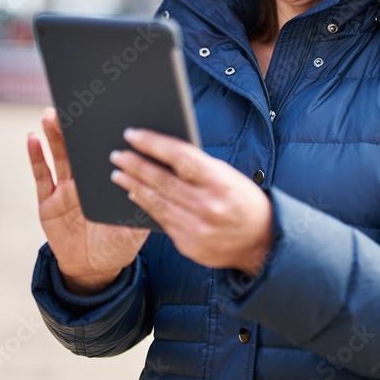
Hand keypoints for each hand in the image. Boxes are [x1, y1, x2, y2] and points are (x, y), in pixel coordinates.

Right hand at [27, 108, 149, 295]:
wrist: (93, 269)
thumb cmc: (118, 244)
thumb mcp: (136, 228)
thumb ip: (143, 208)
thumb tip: (157, 187)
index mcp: (106, 182)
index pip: (105, 151)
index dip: (104, 132)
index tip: (106, 110)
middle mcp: (86, 181)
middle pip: (80, 148)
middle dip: (76, 126)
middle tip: (74, 104)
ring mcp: (66, 189)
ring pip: (60, 156)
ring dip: (55, 135)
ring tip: (51, 114)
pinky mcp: (48, 202)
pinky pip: (42, 176)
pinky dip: (36, 157)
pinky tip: (32, 139)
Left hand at [109, 128, 271, 273]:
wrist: (262, 242)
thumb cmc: (243, 200)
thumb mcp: (228, 176)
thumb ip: (198, 167)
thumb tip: (160, 151)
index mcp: (220, 181)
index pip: (179, 156)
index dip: (153, 143)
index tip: (132, 134)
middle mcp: (207, 205)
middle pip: (161, 180)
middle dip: (135, 164)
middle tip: (117, 154)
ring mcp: (196, 228)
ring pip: (155, 202)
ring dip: (133, 184)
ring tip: (118, 172)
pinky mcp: (188, 244)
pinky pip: (160, 220)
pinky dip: (145, 205)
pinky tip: (135, 194)